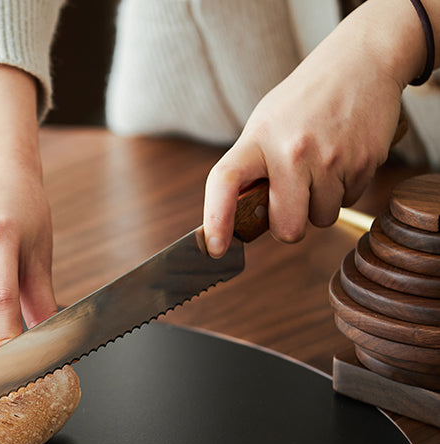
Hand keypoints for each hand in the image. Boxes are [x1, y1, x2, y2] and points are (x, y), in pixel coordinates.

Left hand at [202, 0, 428, 256]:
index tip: (215, 248)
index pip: (225, 181)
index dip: (216, 220)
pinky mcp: (363, 163)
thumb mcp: (265, 124)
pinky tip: (340, 161)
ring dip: (318, 206)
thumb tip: (236, 220)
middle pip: (286, 228)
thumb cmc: (304, 100)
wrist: (361, 61)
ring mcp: (331, 158)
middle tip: (289, 203)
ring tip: (319, 170)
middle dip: (287, 226)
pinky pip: (348, 202)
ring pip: (321, 219)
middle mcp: (292, 151)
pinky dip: (343, 191)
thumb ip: (250, 169)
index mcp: (258, 140)